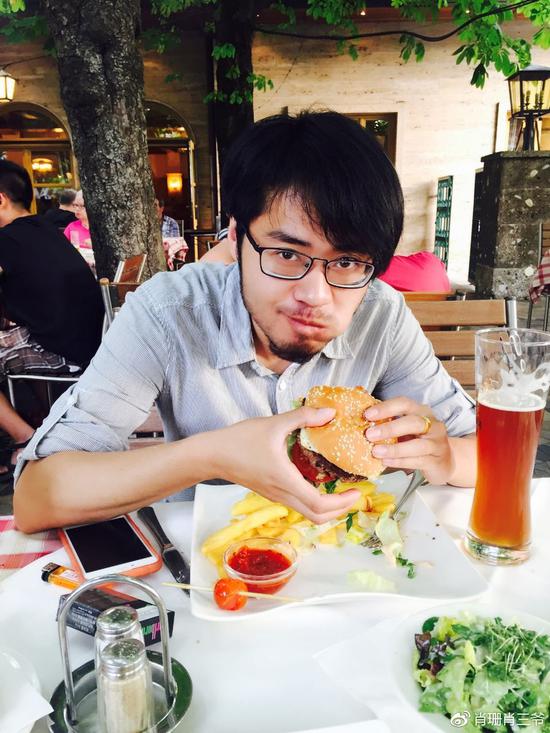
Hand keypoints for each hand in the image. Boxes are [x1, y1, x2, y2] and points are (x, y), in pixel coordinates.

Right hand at [211, 407, 359, 522]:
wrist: (213, 455)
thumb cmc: (240, 440)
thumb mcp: (274, 424)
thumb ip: (303, 417)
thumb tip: (330, 412)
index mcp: (286, 480)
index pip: (319, 504)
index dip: (342, 502)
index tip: (357, 491)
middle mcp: (282, 494)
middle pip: (317, 517)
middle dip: (340, 510)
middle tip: (354, 494)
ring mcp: (276, 496)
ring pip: (307, 513)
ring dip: (328, 507)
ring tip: (341, 490)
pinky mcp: (271, 493)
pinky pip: (298, 504)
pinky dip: (315, 501)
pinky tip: (319, 483)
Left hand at [364, 397, 454, 485]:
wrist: (444, 462)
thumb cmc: (420, 441)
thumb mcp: (407, 429)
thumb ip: (390, 424)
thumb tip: (362, 422)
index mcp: (421, 412)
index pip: (405, 404)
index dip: (386, 408)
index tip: (368, 415)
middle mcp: (432, 425)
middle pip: (413, 422)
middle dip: (390, 428)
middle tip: (370, 435)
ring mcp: (437, 443)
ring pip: (417, 445)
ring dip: (394, 449)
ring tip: (376, 452)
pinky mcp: (436, 461)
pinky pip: (418, 461)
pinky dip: (400, 461)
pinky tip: (386, 461)